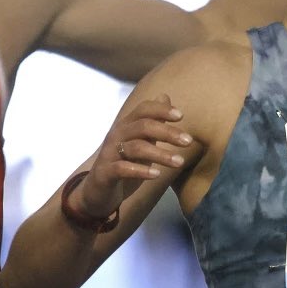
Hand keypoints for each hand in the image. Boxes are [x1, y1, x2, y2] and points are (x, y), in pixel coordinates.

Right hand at [76, 95, 191, 217]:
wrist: (97, 191)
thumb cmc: (123, 164)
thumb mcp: (141, 141)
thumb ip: (153, 122)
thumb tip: (165, 96)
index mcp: (126, 126)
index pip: (143, 110)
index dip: (161, 110)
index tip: (181, 116)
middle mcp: (117, 135)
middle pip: (143, 126)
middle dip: (167, 132)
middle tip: (188, 141)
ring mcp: (109, 154)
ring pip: (136, 148)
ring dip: (160, 154)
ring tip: (180, 162)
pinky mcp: (105, 173)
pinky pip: (122, 168)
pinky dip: (140, 171)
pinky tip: (156, 175)